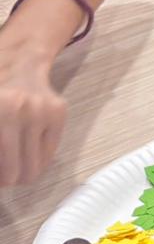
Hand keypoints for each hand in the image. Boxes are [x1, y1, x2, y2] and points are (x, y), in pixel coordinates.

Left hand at [0, 52, 66, 186]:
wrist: (17, 64)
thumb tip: (3, 178)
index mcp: (0, 113)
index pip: (2, 163)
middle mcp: (19, 112)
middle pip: (14, 171)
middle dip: (7, 179)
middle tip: (4, 178)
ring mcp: (42, 112)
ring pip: (35, 167)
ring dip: (22, 173)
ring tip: (15, 167)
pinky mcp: (59, 113)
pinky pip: (49, 154)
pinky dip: (37, 160)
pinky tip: (28, 152)